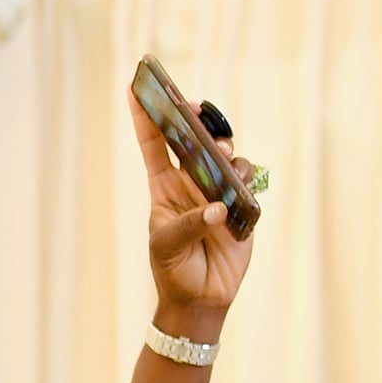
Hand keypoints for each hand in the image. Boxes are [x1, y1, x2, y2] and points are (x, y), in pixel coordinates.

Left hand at [128, 91, 260, 325]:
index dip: (144, 114)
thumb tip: (216, 208)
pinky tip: (238, 192)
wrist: (201, 299)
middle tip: (194, 107)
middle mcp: (191, 183)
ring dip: (224, 150)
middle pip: (193, 139)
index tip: (135, 84)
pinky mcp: (241, 205)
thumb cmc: (174, 270)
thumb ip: (188, 225)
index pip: (153, 144)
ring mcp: (217, 191)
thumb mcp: (168, 247)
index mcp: (164, 187)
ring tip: (220, 156)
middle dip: (194, 118)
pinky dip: (244, 180)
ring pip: (225, 155)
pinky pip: (247, 180)